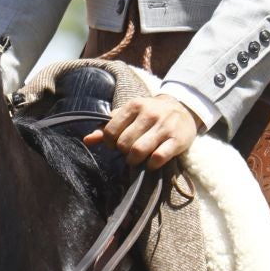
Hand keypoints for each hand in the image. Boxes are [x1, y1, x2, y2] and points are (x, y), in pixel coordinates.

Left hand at [84, 93, 198, 169]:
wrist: (182, 108)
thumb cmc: (149, 113)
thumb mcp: (128, 114)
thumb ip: (107, 126)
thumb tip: (87, 140)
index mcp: (134, 105)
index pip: (111, 131)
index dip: (110, 143)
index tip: (116, 144)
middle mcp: (149, 114)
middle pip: (124, 143)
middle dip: (123, 152)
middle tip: (128, 152)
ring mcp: (164, 127)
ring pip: (139, 151)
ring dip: (134, 160)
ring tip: (136, 159)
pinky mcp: (177, 140)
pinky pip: (159, 157)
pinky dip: (151, 164)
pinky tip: (151, 163)